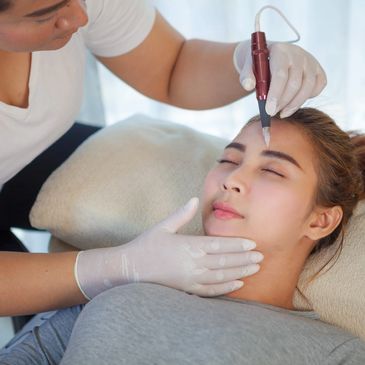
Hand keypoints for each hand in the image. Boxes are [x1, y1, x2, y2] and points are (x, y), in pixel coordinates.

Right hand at [75, 198, 262, 298]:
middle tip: (261, 256)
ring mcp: (190, 279)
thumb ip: (181, 214)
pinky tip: (238, 284)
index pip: (219, 245)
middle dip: (245, 259)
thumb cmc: (146, 245)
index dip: (237, 245)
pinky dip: (226, 288)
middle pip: (225, 261)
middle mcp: (192, 263)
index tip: (253, 243)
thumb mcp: (162, 226)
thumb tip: (194, 199)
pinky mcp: (187, 290)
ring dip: (240, 272)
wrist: (130, 269)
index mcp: (188, 246)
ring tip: (255, 268)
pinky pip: (211, 291)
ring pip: (222, 276)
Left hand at [233, 40, 326, 117]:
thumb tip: (248, 85)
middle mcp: (298, 54)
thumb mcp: (247, 66)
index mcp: (280, 51)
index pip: (280, 75)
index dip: (275, 95)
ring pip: (308, 87)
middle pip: (294, 84)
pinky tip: (294, 102)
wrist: (268, 53)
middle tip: (271, 113)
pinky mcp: (318, 69)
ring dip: (294, 104)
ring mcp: (310, 61)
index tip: (268, 111)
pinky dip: (308, 97)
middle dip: (283, 103)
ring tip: (281, 113)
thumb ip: (246, 75)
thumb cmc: (257, 63)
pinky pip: (319, 86)